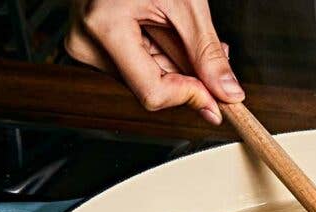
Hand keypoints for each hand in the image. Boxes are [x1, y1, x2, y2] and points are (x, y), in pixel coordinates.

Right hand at [64, 0, 243, 122]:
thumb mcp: (185, 2)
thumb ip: (206, 52)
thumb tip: (228, 94)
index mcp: (104, 28)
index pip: (152, 93)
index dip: (191, 96)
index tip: (218, 98)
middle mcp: (87, 45)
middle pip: (152, 88)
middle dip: (188, 75)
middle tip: (213, 48)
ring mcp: (87, 46)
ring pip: (147, 79)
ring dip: (177, 63)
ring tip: (184, 27)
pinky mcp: (93, 47)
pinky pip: (136, 66)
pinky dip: (161, 55)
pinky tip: (167, 31)